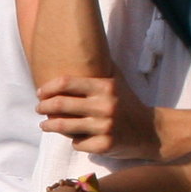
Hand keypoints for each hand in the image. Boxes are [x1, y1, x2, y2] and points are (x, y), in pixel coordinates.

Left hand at [36, 74, 159, 159]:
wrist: (151, 131)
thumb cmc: (128, 103)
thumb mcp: (117, 81)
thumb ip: (100, 67)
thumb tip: (80, 45)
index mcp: (106, 87)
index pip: (66, 83)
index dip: (48, 88)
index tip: (40, 92)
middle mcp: (105, 106)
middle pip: (60, 104)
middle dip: (43, 107)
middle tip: (39, 108)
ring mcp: (105, 127)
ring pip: (64, 126)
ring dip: (49, 125)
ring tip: (44, 124)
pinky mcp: (105, 146)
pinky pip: (77, 143)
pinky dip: (74, 141)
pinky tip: (75, 137)